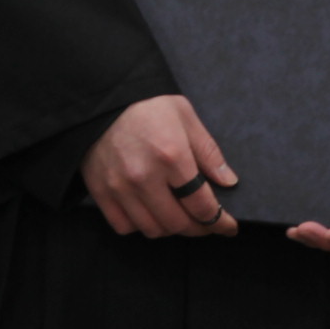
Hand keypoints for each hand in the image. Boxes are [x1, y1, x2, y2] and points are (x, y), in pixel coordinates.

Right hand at [83, 94, 238, 238]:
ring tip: (179, 217)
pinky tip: (150, 213)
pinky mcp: (100, 192)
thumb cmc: (150, 105)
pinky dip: (140, 226)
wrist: (104, 99)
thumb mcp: (187, 117)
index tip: (228, 226)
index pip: (201, 204)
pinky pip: (123, 226)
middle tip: (206, 224)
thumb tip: (228, 181)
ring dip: (170, 229)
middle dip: (198, 228)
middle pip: (177, 223)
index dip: (219, 220)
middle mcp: (144, 177)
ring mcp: (120, 188)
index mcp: (171, 156)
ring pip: (151, 229)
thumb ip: (208, 153)